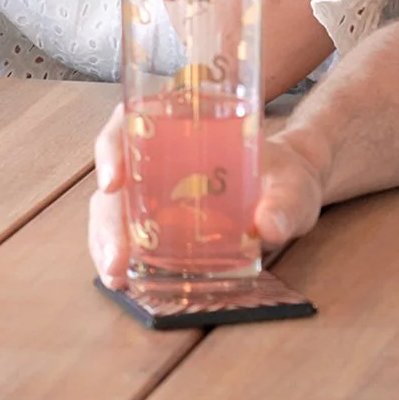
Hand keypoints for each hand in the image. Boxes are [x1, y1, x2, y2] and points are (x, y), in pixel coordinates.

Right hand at [86, 102, 328, 286]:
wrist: (290, 191)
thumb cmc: (286, 176)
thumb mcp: (293, 185)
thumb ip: (285, 203)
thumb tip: (268, 227)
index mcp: (183, 127)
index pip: (130, 120)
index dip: (111, 147)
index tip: (112, 181)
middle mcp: (158, 154)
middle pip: (115, 174)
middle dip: (108, 218)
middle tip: (116, 260)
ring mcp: (155, 189)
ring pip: (112, 205)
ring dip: (105, 240)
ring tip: (114, 276)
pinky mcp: (160, 220)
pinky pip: (127, 231)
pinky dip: (119, 253)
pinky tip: (122, 279)